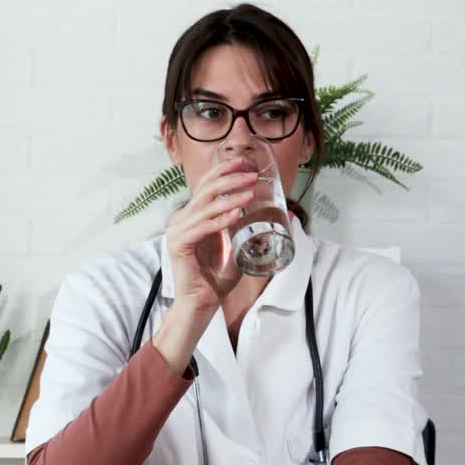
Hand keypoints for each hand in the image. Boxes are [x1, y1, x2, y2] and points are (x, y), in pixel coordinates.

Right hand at [166, 157, 256, 312]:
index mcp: (193, 215)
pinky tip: (236, 215)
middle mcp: (182, 218)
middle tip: (252, 175)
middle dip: (231, 179)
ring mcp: (178, 231)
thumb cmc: (218, 276)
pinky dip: (220, 220)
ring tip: (250, 193)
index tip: (245, 162)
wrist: (202, 301)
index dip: (225, 170)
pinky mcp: (179, 245)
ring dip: (230, 198)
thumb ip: (254, 227)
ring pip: (206, 206)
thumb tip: (285, 211)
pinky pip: (202, 228)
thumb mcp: (240, 244)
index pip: (207, 184)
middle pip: (206, 190)